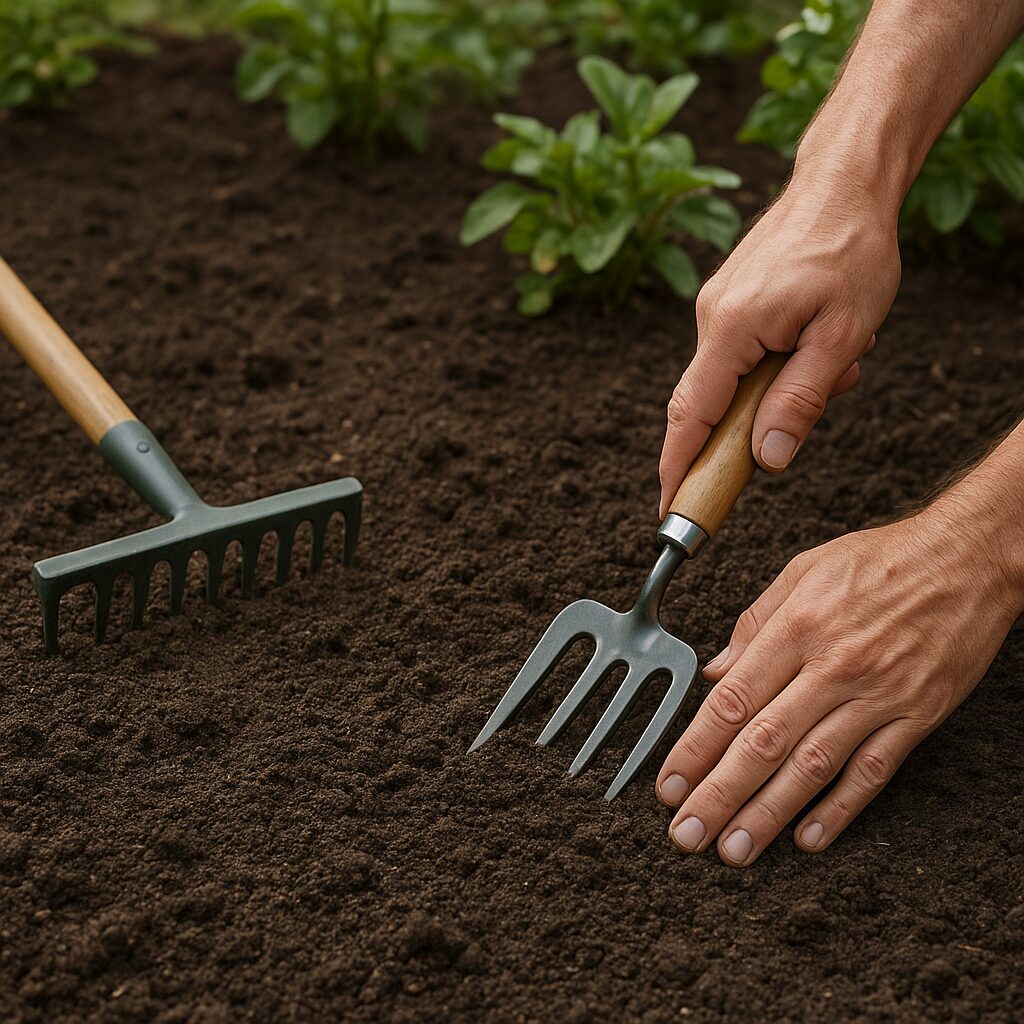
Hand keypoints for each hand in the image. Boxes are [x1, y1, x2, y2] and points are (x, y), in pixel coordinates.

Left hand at [655, 502, 1022, 865]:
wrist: (970, 559)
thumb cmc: (881, 559)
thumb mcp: (805, 569)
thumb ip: (754, 623)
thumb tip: (715, 672)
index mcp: (796, 628)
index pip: (733, 701)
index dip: (695, 748)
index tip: (669, 784)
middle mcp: (833, 667)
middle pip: (764, 743)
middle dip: (719, 794)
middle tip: (686, 834)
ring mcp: (878, 696)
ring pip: (813, 767)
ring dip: (768, 814)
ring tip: (734, 850)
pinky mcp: (917, 716)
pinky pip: (873, 772)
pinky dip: (840, 809)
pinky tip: (808, 839)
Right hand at [659, 179, 901, 517]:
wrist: (846, 180)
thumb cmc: (851, 249)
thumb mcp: (841, 336)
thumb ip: (801, 400)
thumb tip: (766, 459)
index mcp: (731, 328)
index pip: (692, 416)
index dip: (678, 467)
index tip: (669, 510)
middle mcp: (711, 319)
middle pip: (711, 404)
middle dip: (753, 426)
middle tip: (808, 415)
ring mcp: (717, 308)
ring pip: (735, 380)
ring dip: (780, 389)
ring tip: (837, 363)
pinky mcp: (731, 302)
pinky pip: (744, 354)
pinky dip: (778, 366)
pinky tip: (821, 345)